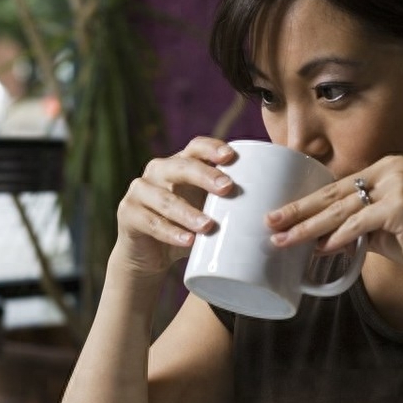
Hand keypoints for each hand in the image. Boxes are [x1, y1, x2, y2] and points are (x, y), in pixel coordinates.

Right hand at [112, 137, 234, 280]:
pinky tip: (187, 241)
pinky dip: (170, 232)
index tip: (231, 157)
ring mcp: (139, 191)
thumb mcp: (208, 211)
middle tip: (227, 188)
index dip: (211, 148)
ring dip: (188, 212)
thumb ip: (228, 204)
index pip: (195, 147)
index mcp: (179, 164)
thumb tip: (275, 206)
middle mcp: (157, 171)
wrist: (150, 255)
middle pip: (180, 166)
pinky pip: (150, 222)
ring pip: (164, 198)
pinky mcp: (127, 213)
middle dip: (204, 176)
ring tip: (209, 226)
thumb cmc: (187, 228)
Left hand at [264, 154, 402, 284]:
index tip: (281, 215)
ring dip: (309, 228)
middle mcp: (393, 167)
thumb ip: (353, 224)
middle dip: (298, 210)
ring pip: (342, 209)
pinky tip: (319, 250)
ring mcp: (399, 183)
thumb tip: (317, 236)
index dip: (308, 202)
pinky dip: (338, 238)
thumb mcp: (380, 228)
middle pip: (334, 193)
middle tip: (269, 222)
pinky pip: (359, 223)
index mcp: (389, 166)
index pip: (338, 186)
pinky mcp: (401, 204)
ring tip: (283, 239)